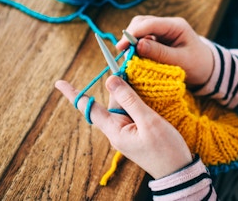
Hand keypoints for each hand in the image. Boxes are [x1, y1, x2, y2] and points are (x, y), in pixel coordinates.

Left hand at [55, 76, 192, 178]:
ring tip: (142, 83)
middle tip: (126, 67)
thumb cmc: (165, 149)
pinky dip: (135, 101)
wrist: (178, 171)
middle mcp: (116, 130)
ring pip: (122, 105)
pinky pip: (130, 112)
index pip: (89, 108)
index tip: (59, 83)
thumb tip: (110, 79)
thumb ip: (129, 100)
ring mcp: (126, 131)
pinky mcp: (135, 132)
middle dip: (118, 86)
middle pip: (110, 102)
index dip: (74, 94)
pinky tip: (145, 94)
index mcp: (114, 130)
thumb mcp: (148, 121)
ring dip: (129, 93)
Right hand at [116, 15, 213, 85]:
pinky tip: (133, 57)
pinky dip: (136, 48)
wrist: (206, 70)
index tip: (121, 47)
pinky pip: (142, 39)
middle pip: (141, 23)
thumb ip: (159, 53)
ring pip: (140, 30)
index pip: (150, 24)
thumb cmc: (197, 65)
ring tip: (127, 56)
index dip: (133, 34)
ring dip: (131, 42)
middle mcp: (167, 25)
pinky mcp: (158, 40)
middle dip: (130, 36)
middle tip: (122, 52)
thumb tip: (138, 46)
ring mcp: (162, 32)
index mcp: (176, 26)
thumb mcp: (180, 61)